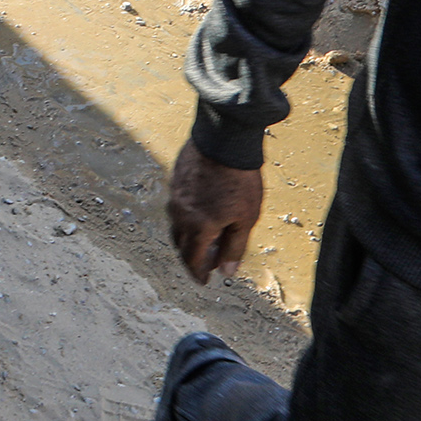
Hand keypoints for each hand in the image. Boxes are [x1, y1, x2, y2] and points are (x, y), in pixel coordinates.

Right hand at [167, 141, 265, 283]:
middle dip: (191, 257)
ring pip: (176, 224)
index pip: (192, 259)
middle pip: (181, 244)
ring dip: (187, 236)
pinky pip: (176, 205)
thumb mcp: (245, 219)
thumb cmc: (239, 180)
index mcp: (198, 227)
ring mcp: (175, 195)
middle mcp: (181, 214)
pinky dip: (185, 215)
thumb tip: (227, 272)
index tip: (203, 280)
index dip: (198, 272)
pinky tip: (198, 210)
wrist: (224, 140)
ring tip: (201, 237)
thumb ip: (234, 247)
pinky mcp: (175, 179)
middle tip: (204, 262)